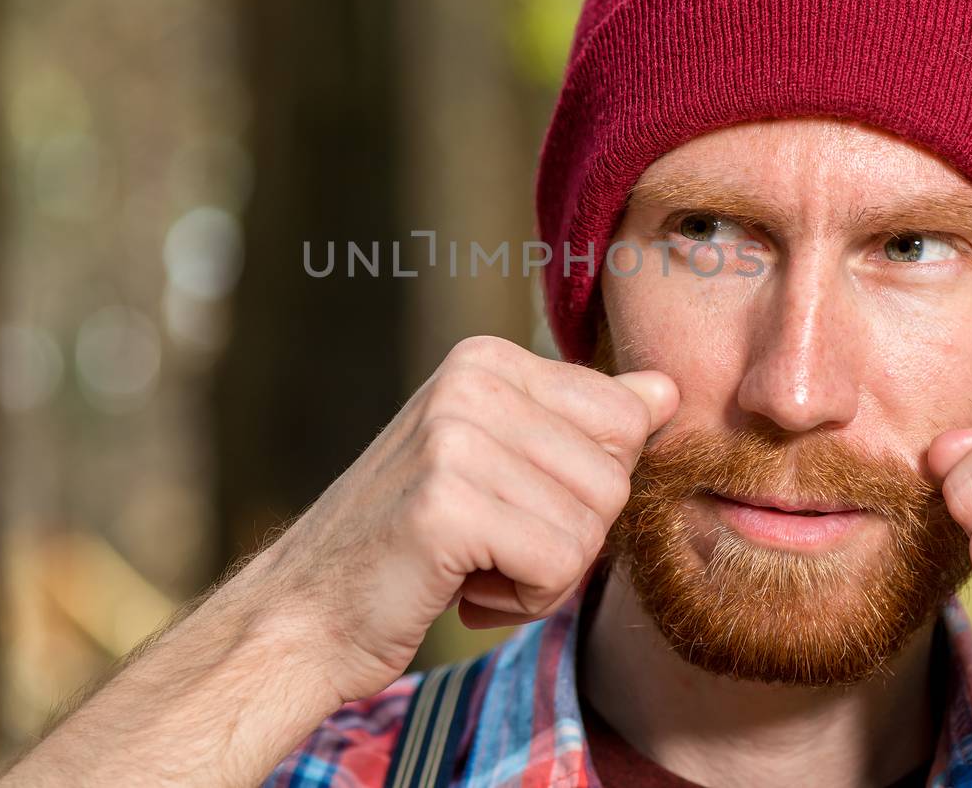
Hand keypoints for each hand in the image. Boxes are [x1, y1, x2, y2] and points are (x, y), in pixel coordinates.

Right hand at [263, 334, 677, 706]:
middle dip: (569, 537)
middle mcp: (471, 379)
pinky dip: (524, 600)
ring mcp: (456, 437)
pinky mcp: (447, 503)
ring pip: (593, 525)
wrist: (304, 612)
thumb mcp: (500, 465)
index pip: (625, 419)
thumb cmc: (411, 545)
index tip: (509, 503)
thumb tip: (667, 390)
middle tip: (486, 545)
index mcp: (488, 358)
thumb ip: (582, 425)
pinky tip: (461, 587)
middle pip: (615, 476)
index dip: (584, 489)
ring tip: (469, 564)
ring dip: (545, 574)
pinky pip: (560, 564)